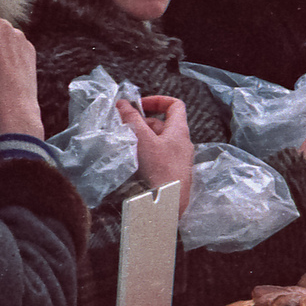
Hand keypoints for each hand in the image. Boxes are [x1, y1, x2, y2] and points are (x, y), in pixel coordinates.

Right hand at [118, 95, 192, 209]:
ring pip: (158, 141)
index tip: (139, 105)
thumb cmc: (160, 170)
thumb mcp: (143, 140)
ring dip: (142, 139)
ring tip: (126, 144)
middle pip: (162, 124)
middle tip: (125, 128)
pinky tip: (133, 161)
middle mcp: (182, 143)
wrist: (169, 204)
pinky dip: (145, 154)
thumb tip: (122, 103)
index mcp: (179, 131)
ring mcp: (178, 159)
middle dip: (142, 123)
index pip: (175, 105)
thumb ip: (132, 120)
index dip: (157, 100)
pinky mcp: (172, 173)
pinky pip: (158, 157)